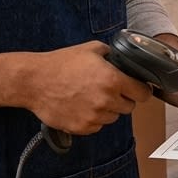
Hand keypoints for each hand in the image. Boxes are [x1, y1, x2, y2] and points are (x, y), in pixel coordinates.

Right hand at [28, 41, 151, 134]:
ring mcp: (93, 116)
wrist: (34, 81)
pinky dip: (93, 119)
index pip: (143, 94)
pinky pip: (97, 126)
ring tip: (91, 97)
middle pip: (129, 107)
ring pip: (113, 117)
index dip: (141, 91)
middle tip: (109, 90)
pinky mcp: (81, 127)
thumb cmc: (60, 64)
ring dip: (108, 109)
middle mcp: (106, 101)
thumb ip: (112, 54)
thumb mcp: (91, 49)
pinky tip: (82, 107)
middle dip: (123, 99)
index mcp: (113, 80)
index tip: (138, 89)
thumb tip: (122, 58)